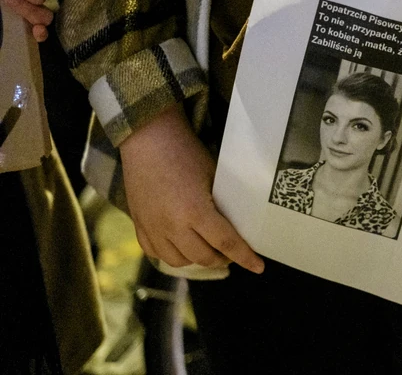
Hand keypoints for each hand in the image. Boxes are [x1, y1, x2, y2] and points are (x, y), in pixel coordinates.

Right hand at [120, 104, 264, 273]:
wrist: (147, 139)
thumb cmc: (186, 153)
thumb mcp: (214, 177)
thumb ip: (224, 204)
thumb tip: (240, 223)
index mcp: (195, 211)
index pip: (226, 244)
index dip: (245, 257)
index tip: (258, 267)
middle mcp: (172, 226)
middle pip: (204, 258)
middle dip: (223, 258)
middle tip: (232, 252)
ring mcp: (153, 228)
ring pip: (179, 261)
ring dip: (198, 258)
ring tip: (209, 248)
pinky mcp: (139, 225)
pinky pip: (156, 253)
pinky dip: (173, 254)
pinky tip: (183, 244)